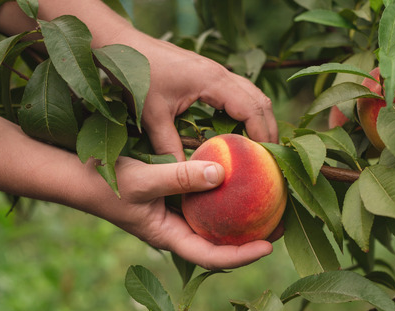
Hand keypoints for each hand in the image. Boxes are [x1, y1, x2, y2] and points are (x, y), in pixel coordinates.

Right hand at [87, 156, 274, 269]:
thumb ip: (180, 176)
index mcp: (168, 237)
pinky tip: (240, 182)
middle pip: (219, 245)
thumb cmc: (104, 182)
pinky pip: (203, 205)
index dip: (242, 257)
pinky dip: (222, 199)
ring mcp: (173, 218)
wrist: (76, 176)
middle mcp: (174, 232)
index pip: (211, 257)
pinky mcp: (171, 202)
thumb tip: (223, 173)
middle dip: (250, 240)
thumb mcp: (143, 178)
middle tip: (281, 224)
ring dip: (239, 220)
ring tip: (269, 205)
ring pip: (212, 225)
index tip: (269, 246)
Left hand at [129, 36, 277, 159]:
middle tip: (271, 159)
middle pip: (260, 101)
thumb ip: (169, 147)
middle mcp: (220, 74)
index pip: (251, 109)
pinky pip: (238, 93)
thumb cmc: (137, 76)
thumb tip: (183, 179)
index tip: (267, 160)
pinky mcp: (208, 74)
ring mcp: (216, 72)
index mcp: (212, 81)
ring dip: (260, 120)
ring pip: (252, 95)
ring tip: (261, 148)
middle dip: (269, 129)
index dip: (263, 134)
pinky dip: (246, 112)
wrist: (124, 47)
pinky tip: (239, 132)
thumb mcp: (152, 116)